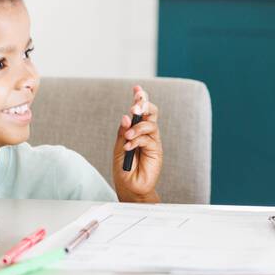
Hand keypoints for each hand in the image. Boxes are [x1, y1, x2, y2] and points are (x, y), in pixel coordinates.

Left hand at [111, 86, 160, 202]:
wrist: (129, 187)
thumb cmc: (123, 168)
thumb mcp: (118, 147)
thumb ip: (122, 132)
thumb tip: (126, 117)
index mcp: (136, 130)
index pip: (140, 110)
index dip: (140, 98)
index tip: (137, 88)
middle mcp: (146, 133)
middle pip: (151, 112)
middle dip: (144, 105)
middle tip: (135, 105)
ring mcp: (152, 142)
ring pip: (150, 125)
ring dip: (137, 128)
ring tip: (127, 137)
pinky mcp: (156, 151)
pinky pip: (149, 140)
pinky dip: (137, 141)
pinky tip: (128, 148)